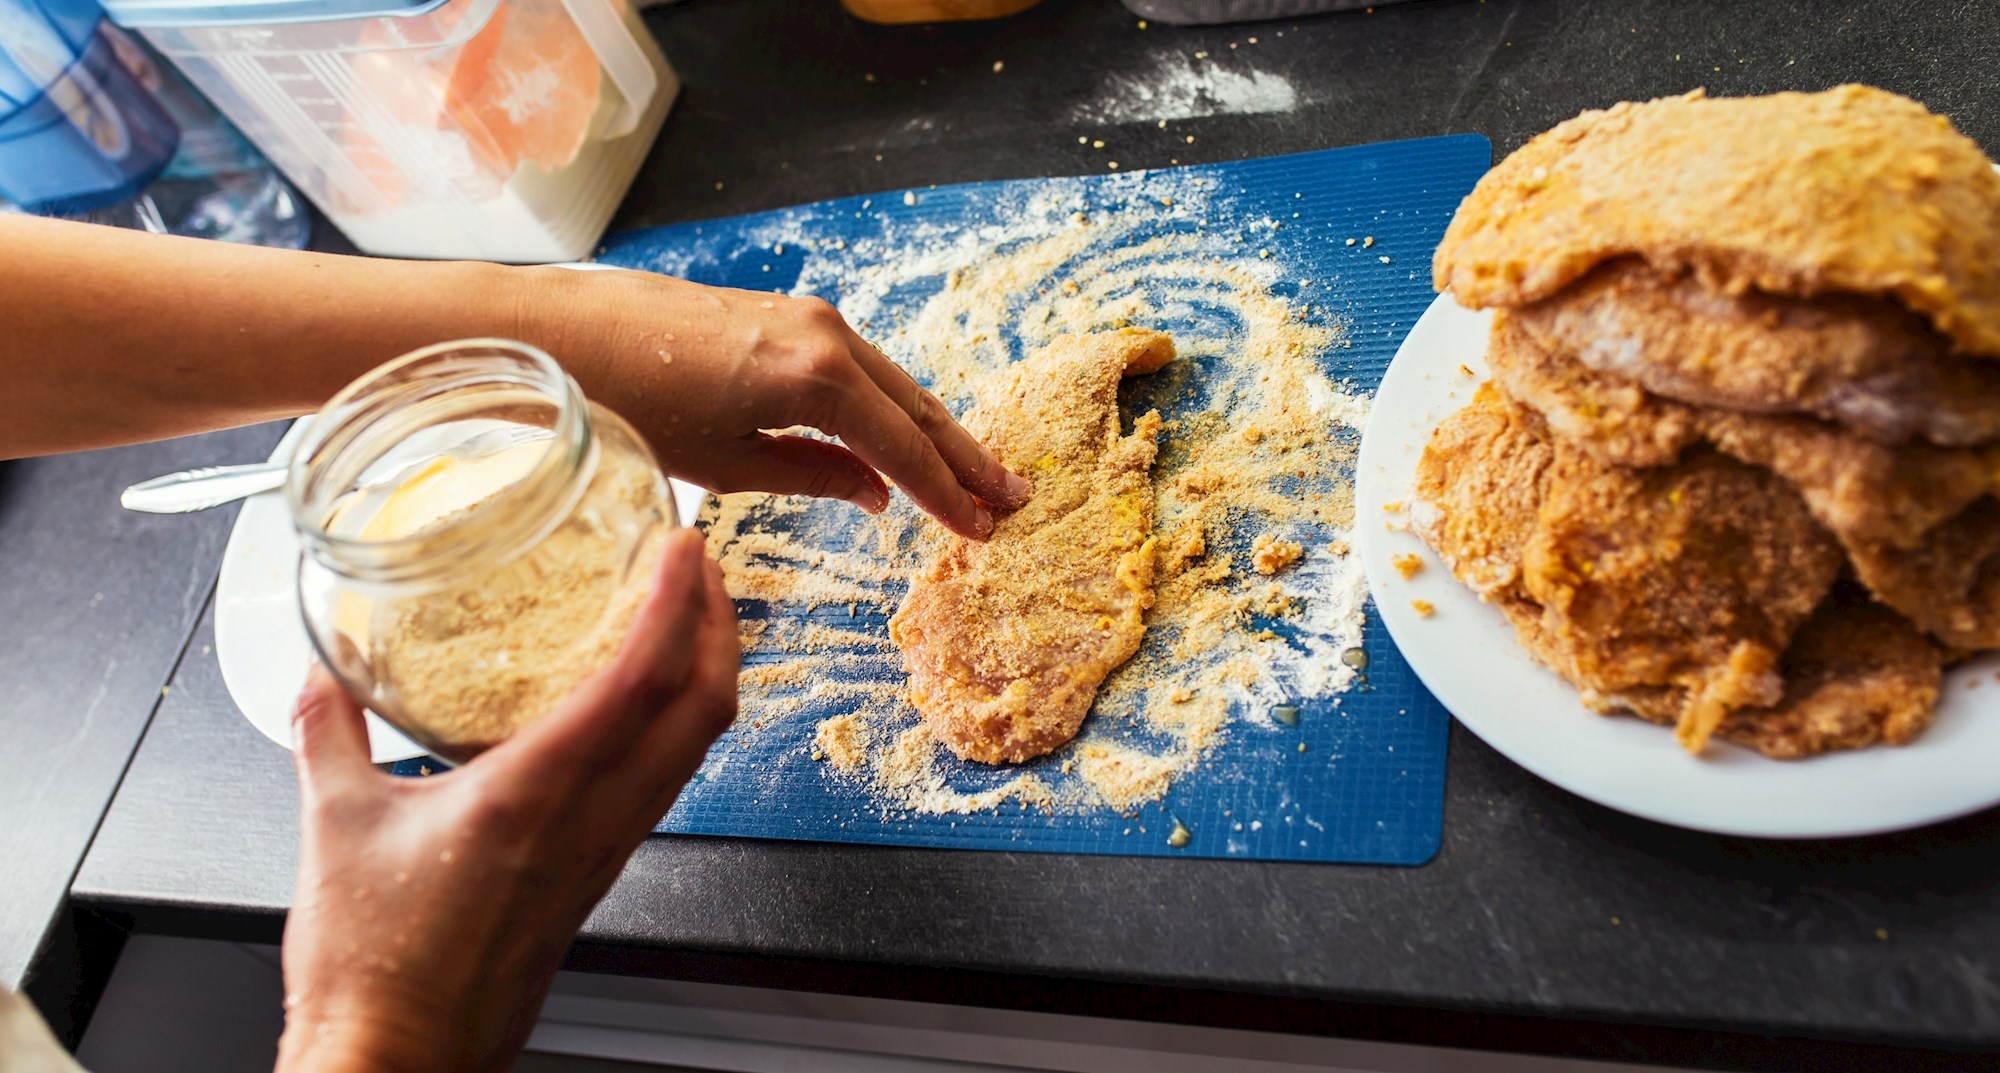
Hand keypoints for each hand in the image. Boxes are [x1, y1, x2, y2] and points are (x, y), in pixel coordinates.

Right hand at [276, 529, 736, 1072]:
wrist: (399, 1057)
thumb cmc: (375, 966)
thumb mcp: (332, 825)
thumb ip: (328, 733)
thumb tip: (320, 676)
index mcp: (535, 794)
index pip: (639, 679)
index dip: (676, 604)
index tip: (685, 549)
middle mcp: (590, 822)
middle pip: (702, 710)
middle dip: (720, 627)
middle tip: (704, 569)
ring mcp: (603, 853)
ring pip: (692, 751)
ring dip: (707, 676)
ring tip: (689, 622)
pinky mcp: (597, 877)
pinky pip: (662, 788)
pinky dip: (674, 728)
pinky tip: (642, 711)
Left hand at [516, 267, 1030, 539]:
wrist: (560, 333)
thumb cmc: (632, 402)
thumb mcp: (725, 463)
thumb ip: (813, 475)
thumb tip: (876, 493)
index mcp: (816, 379)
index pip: (904, 447)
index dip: (947, 495)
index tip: (984, 530)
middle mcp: (825, 337)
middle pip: (917, 406)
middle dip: (966, 456)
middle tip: (1014, 497)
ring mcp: (806, 316)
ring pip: (893, 382)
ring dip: (936, 429)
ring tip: (978, 471)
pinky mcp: (784, 313)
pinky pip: (860, 366)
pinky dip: (893, 404)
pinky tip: (904, 434)